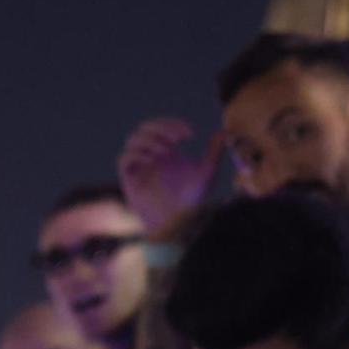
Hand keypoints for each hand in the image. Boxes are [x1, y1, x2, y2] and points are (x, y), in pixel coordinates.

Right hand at [119, 119, 221, 234]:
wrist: (179, 223)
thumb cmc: (192, 200)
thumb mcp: (206, 172)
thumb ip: (213, 152)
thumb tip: (224, 132)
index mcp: (165, 151)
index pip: (161, 126)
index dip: (172, 124)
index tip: (189, 133)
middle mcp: (149, 156)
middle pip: (145, 129)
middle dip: (160, 129)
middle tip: (177, 139)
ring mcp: (139, 167)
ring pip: (132, 140)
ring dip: (149, 140)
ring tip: (166, 151)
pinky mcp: (130, 180)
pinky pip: (124, 159)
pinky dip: (136, 154)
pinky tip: (152, 160)